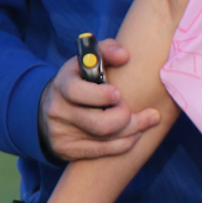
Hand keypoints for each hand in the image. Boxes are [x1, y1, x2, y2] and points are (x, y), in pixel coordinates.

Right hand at [39, 40, 161, 160]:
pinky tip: (136, 135)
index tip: (118, 93)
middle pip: (98, 123)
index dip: (100, 95)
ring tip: (148, 120)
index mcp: (63, 83)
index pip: (76, 91)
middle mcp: (57, 109)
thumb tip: (125, 56)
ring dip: (132, 130)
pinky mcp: (66, 150)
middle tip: (137, 109)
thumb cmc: (83, 78)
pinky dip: (123, 144)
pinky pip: (101, 152)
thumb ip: (108, 50)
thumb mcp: (90, 59)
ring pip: (103, 139)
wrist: (53, 106)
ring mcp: (60, 132)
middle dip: (125, 117)